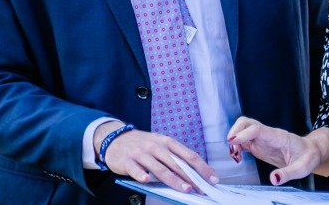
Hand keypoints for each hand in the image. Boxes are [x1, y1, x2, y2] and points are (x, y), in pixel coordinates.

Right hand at [94, 122, 217, 193]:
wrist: (115, 139)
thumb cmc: (143, 144)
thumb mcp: (160, 145)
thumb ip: (175, 157)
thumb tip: (195, 172)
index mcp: (167, 142)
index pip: (189, 155)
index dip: (202, 167)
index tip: (212, 178)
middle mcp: (156, 146)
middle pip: (177, 164)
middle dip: (191, 177)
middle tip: (202, 188)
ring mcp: (141, 153)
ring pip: (160, 168)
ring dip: (173, 180)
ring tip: (185, 189)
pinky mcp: (127, 161)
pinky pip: (135, 169)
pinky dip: (141, 175)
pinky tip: (146, 181)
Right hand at [227, 116, 319, 185]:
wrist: (309, 152)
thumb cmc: (307, 157)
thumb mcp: (302, 168)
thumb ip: (288, 173)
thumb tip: (273, 179)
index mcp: (278, 136)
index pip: (257, 128)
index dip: (243, 133)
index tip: (233, 142)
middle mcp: (268, 134)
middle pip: (246, 123)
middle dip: (235, 132)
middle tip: (232, 150)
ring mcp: (262, 138)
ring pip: (242, 130)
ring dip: (234, 140)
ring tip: (235, 156)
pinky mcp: (259, 145)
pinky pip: (243, 140)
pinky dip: (236, 146)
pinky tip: (237, 157)